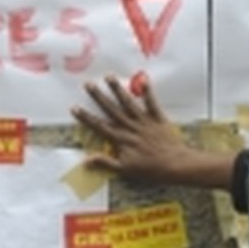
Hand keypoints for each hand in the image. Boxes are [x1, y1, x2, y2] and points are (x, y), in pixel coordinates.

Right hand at [71, 75, 234, 189]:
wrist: (174, 165)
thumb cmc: (149, 170)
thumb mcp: (125, 170)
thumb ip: (105, 162)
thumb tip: (85, 160)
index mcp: (121, 139)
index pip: (100, 126)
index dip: (86, 117)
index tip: (74, 108)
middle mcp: (130, 127)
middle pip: (111, 110)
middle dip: (99, 97)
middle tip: (88, 84)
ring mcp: (144, 121)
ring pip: (128, 103)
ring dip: (118, 89)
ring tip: (109, 76)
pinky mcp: (157, 118)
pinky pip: (152, 103)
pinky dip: (148, 92)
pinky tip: (144, 79)